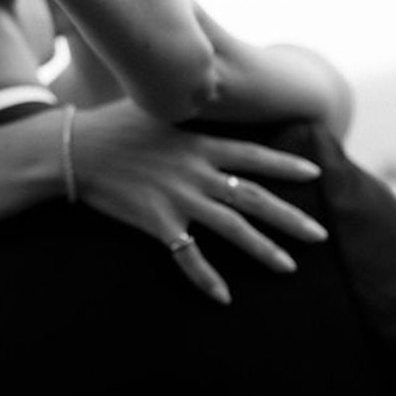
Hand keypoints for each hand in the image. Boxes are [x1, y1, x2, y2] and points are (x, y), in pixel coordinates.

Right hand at [72, 102, 327, 304]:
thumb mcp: (156, 111)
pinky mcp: (158, 223)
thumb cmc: (112, 127)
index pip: (254, 155)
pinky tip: (223, 297)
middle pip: (254, 198)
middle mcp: (196, 172)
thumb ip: (185, 115)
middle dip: (290, 217)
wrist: (75, 150)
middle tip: (320, 234)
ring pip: (232, 229)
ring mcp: (178, 199)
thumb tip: (203, 99)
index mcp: (199, 144)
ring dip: (264, 249)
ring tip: (289, 267)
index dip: (286, 165)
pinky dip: (206, 278)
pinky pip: (188, 256)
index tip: (316, 173)